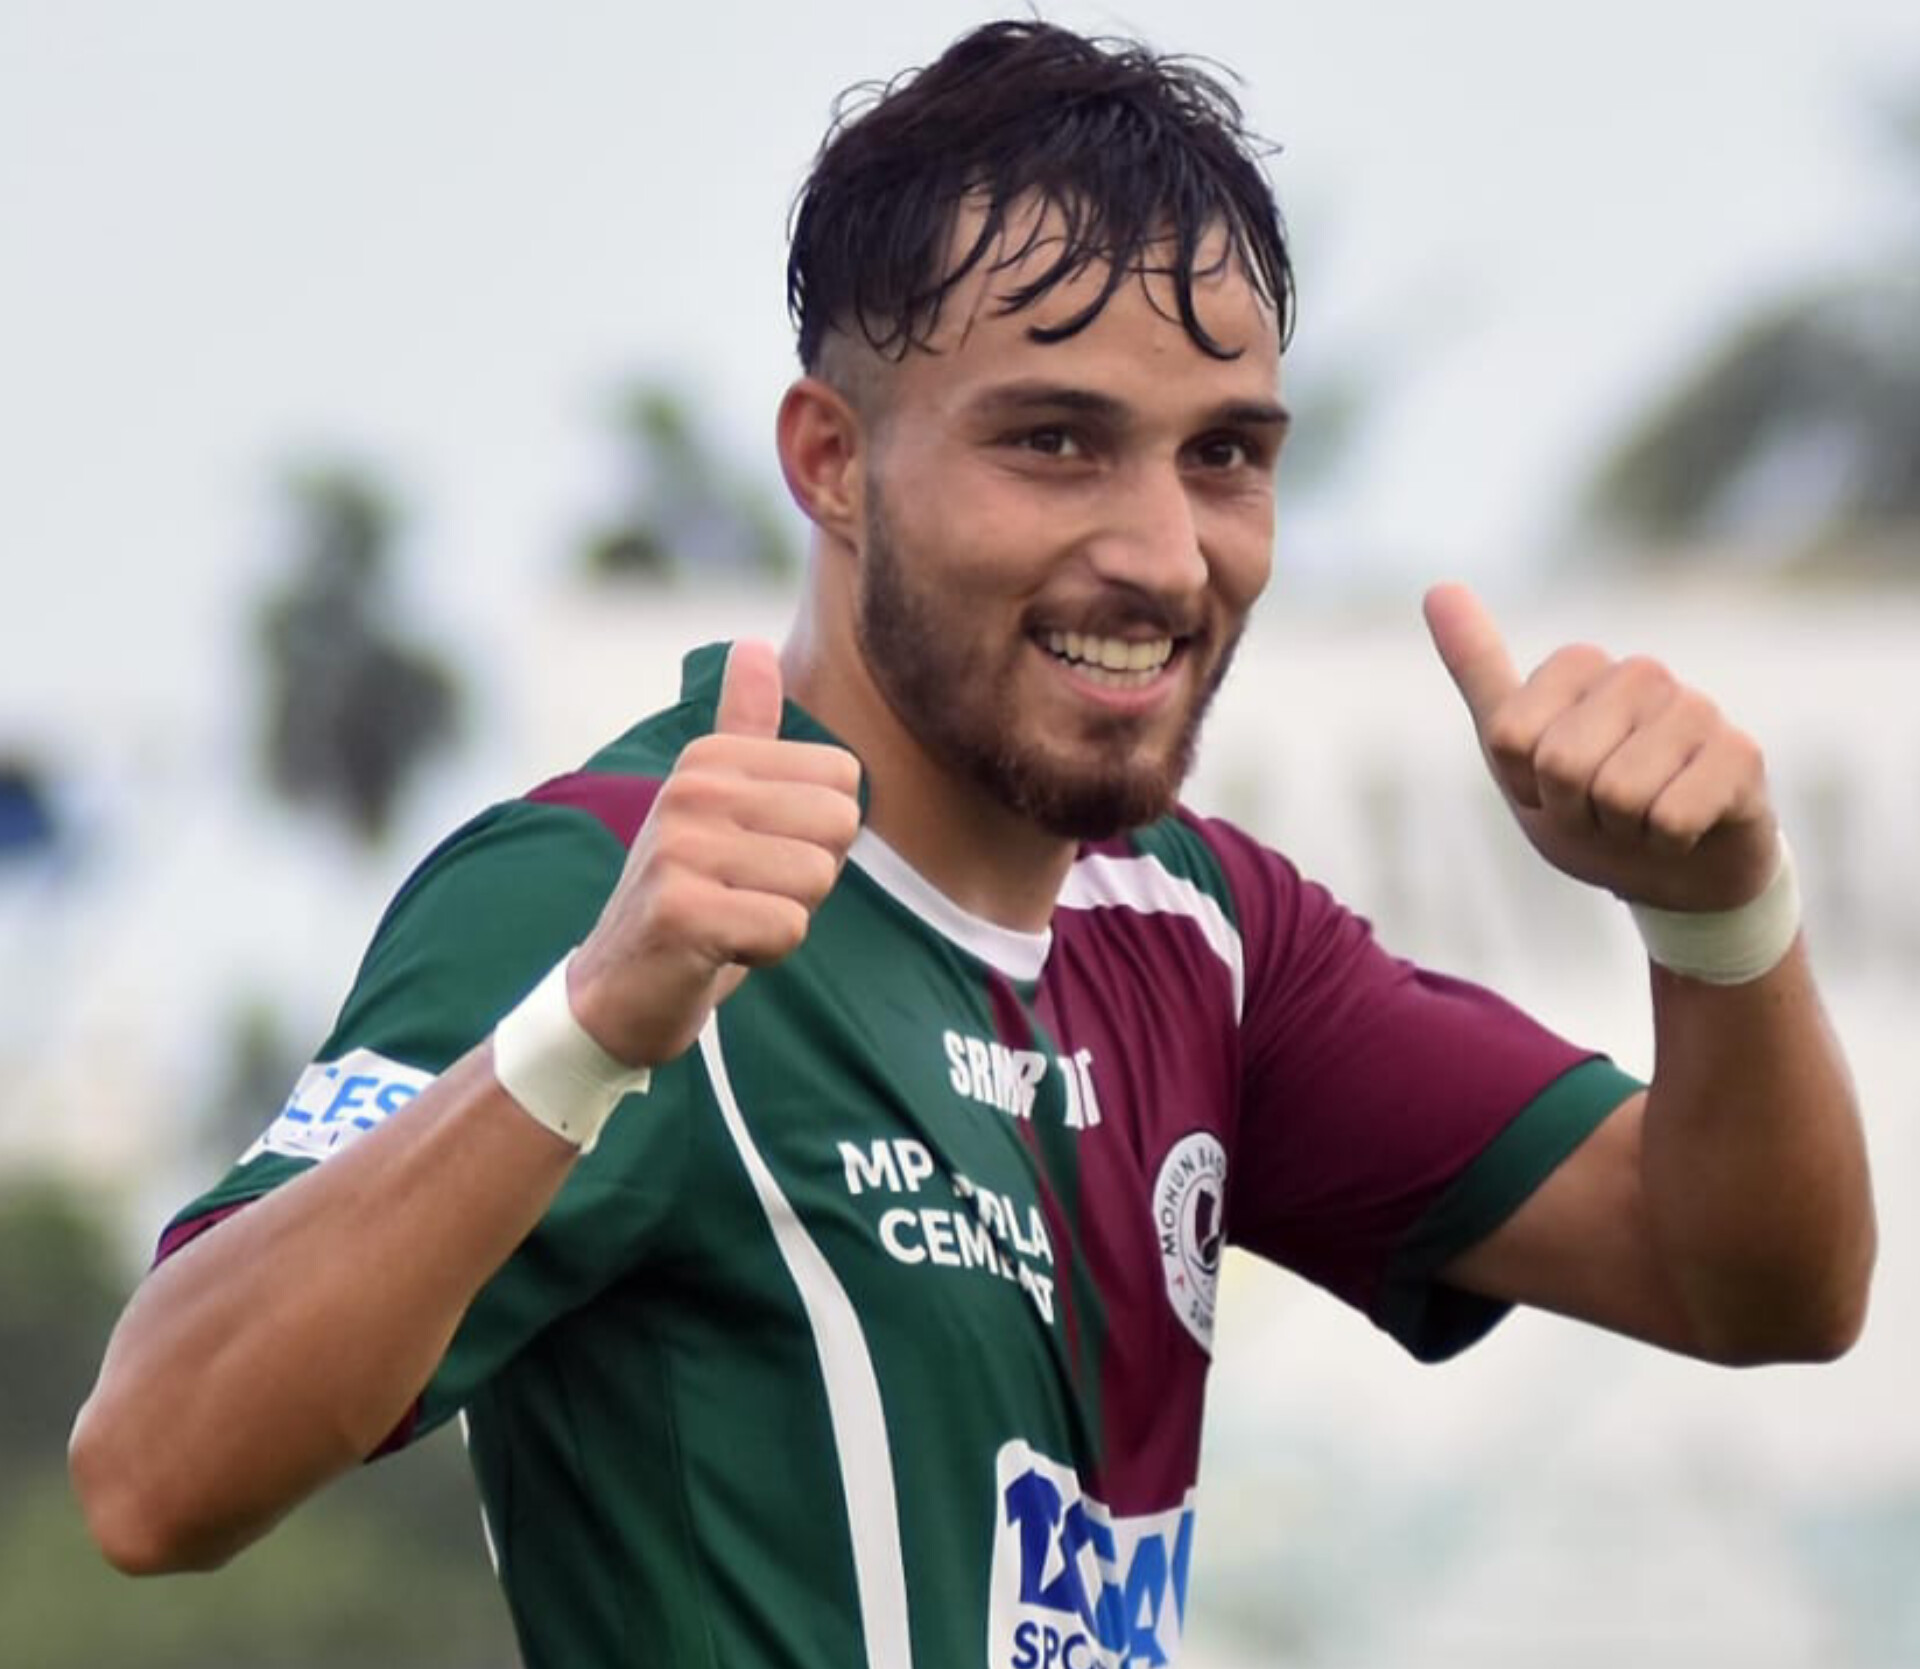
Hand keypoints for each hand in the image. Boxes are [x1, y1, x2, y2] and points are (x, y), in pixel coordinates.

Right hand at [566, 641, 861, 1065]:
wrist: (618, 990)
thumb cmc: (689, 895)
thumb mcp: (716, 803)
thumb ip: (743, 727)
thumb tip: (753, 644)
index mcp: (710, 757)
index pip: (844, 778)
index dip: (818, 833)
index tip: (758, 856)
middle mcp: (692, 789)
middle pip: (840, 824)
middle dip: (810, 876)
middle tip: (746, 894)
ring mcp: (679, 848)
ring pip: (816, 879)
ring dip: (786, 915)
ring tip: (731, 919)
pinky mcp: (679, 911)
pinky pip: (787, 927)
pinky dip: (765, 953)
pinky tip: (719, 950)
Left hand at [1423, 583, 1778, 911]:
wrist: (1675, 874)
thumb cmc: (1589, 810)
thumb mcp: (1515, 751)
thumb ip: (1478, 670)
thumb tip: (1437, 588)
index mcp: (1581, 666)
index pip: (1511, 738)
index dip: (1526, 786)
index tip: (1550, 790)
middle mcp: (1641, 673)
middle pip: (1562, 763)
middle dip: (1573, 811)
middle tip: (1601, 812)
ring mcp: (1696, 708)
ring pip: (1618, 793)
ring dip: (1621, 830)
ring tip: (1641, 820)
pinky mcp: (1742, 754)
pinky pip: (1671, 818)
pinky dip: (1665, 844)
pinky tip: (1683, 832)